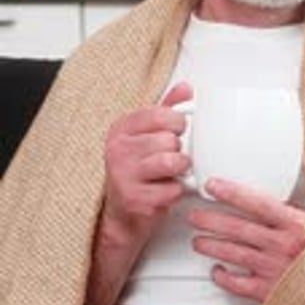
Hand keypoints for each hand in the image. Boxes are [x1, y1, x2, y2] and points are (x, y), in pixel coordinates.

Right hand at [80, 82, 193, 304]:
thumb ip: (165, 110)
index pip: (162, 114)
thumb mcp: (146, 136)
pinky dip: (175, 191)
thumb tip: (186, 88)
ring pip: (173, 161)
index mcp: (121, 129)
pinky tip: (164, 191)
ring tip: (171, 174)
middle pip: (170, 139)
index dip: (178, 124)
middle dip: (178, 152)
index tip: (176, 132)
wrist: (121, 216)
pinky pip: (173, 188)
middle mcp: (117, 149)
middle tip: (170, 160)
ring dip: (180, 170)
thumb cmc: (136, 172)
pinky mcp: (134, 199)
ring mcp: (123, 174)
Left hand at [188, 178, 304, 302]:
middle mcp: (283, 246)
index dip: (233, 193)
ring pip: (233, 254)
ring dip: (211, 245)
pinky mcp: (268, 294)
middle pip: (239, 228)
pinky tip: (216, 271)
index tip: (212, 185)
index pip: (259, 203)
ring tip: (198, 240)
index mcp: (297, 225)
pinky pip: (237, 283)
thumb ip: (294, 218)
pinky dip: (223, 276)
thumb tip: (265, 204)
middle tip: (194, 215)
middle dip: (211, 220)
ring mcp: (273, 270)